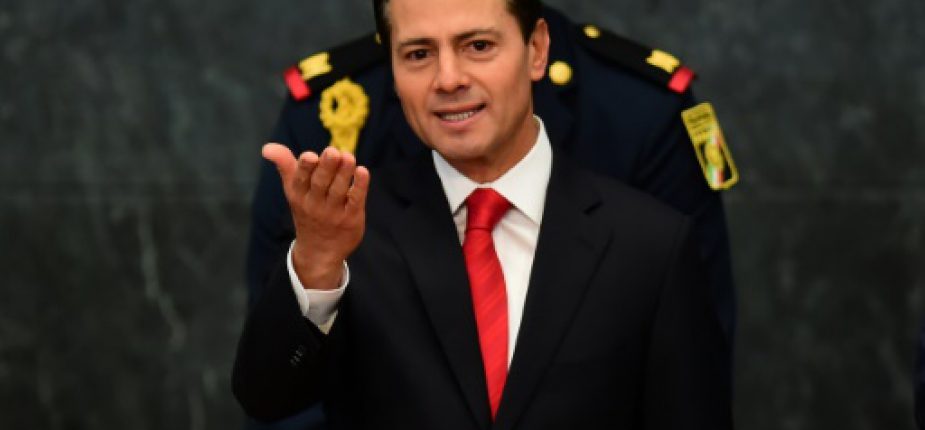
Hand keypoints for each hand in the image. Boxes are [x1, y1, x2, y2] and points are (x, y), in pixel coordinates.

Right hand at [262, 143, 369, 289]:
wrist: (320, 251)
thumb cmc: (307, 210)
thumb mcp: (293, 190)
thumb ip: (284, 165)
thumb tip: (267, 147)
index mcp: (299, 195)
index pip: (300, 179)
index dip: (305, 167)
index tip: (310, 155)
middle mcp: (314, 204)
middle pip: (320, 183)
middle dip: (326, 167)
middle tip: (333, 151)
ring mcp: (333, 212)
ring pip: (339, 190)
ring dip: (344, 173)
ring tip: (348, 156)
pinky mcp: (351, 218)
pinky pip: (356, 201)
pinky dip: (359, 186)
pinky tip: (362, 171)